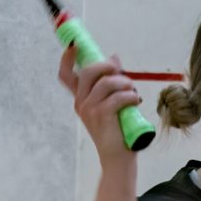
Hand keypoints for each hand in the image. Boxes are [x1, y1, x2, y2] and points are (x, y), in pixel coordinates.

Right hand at [58, 42, 142, 165]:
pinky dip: (130, 96)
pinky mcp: (101, 115)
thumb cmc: (116, 129)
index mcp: (80, 98)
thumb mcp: (112, 101)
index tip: (74, 44)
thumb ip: (112, 80)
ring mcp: (89, 109)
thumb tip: (114, 57)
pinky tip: (135, 101)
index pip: (65, 75)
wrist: (117, 156)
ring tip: (133, 91)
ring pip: (106, 82)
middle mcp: (80, 102)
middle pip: (88, 72)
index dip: (67, 58)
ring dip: (124, 83)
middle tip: (123, 74)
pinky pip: (117, 96)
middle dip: (107, 67)